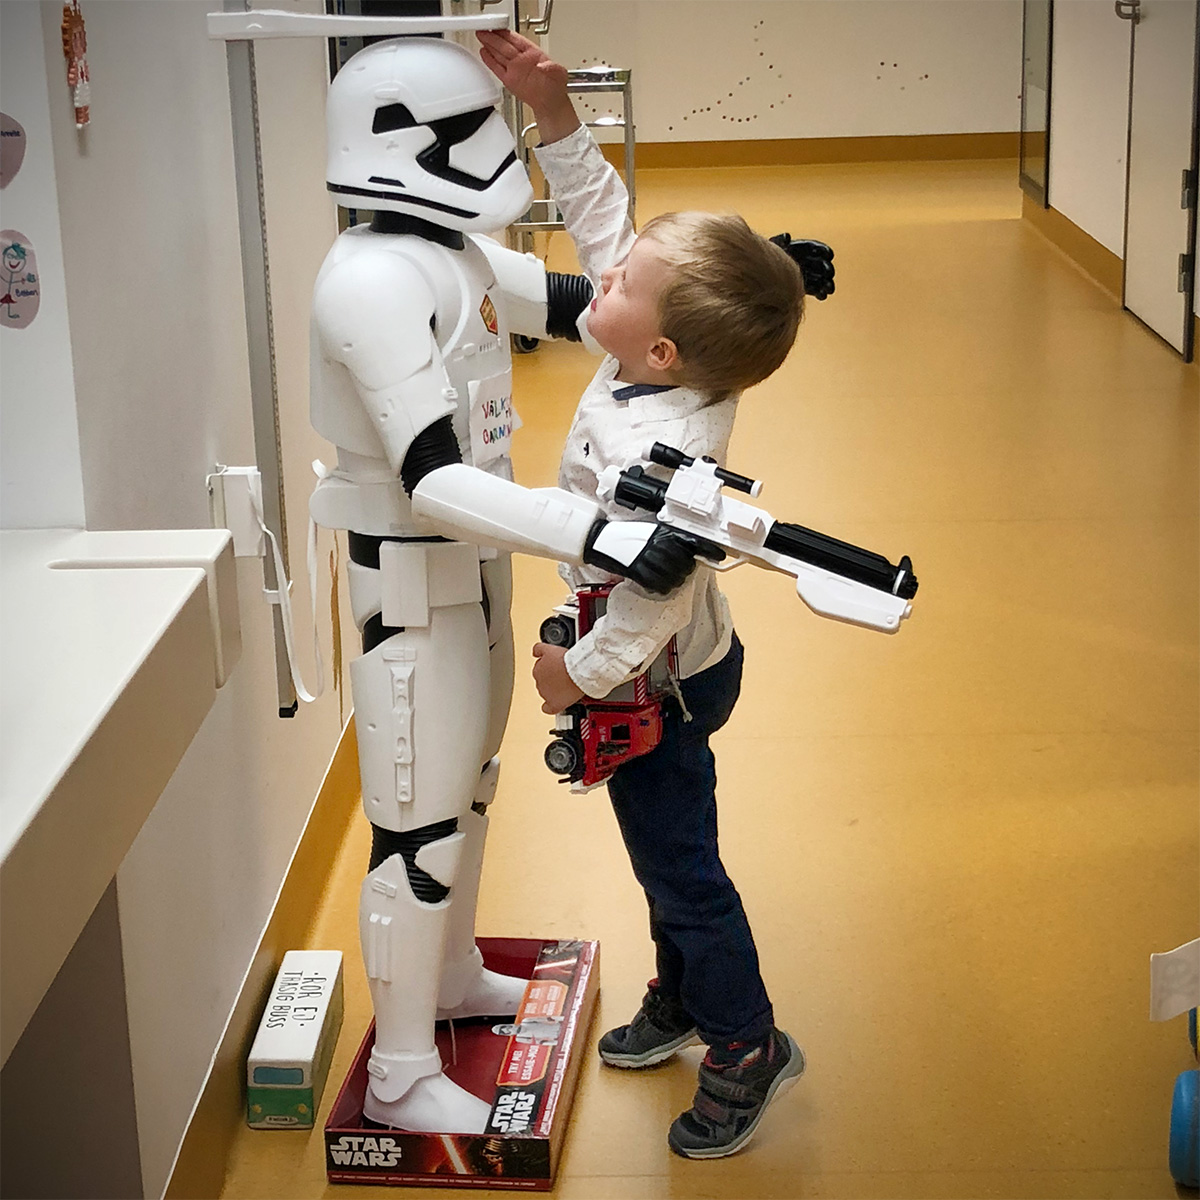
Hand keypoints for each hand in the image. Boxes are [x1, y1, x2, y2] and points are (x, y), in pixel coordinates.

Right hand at [476, 30, 577, 142]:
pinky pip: (497, 69)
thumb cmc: (555, 87)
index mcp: (533, 53)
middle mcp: (522, 60)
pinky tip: (484, 53)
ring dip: (489, 46)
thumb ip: (552, 67)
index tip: (497, 28)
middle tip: (484, 31)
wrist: (550, 103)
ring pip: (499, 55)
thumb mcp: (558, 73)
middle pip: (505, 45)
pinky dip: (490, 61)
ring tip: (481, 37)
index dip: (506, 33)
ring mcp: (515, 69)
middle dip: (493, 37)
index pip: (516, 40)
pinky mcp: (510, 80)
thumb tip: (544, 66)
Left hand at [532, 643, 584, 713]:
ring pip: (547, 693)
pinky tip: (556, 703)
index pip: (540, 671)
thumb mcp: (550, 649)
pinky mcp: (555, 704)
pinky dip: (550, 707)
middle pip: (544, 682)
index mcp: (537, 670)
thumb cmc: (567, 661)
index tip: (557, 669)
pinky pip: (548, 709)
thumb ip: (538, 649)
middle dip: (552, 679)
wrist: (579, 671)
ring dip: (554, 690)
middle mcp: (539, 683)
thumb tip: (534, 653)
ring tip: (566, 685)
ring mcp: (546, 694)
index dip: (549, 670)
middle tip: (564, 676)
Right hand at [583, 519, 722, 595]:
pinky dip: (663, 587)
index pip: (693, 541)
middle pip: (686, 563)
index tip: (719, 555)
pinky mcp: (638, 572)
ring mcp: (649, 558)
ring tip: (668, 578)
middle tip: (681, 570)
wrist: (599, 541)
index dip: (709, 550)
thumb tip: (689, 548)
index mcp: (662, 532)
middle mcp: (658, 544)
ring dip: (676, 580)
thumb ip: (668, 538)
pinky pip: (660, 585)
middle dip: (687, 569)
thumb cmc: (624, 536)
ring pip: (676, 577)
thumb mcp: (649, 531)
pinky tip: (658, 584)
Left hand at [770, 234, 834, 299]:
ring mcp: (812, 275)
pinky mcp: (809, 287)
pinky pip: (817, 291)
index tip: (828, 255)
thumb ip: (780, 240)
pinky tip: (823, 296)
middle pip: (824, 265)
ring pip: (823, 279)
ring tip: (829, 290)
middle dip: (828, 269)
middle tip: (829, 273)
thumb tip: (787, 236)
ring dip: (827, 284)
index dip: (825, 251)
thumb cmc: (772, 254)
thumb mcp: (775, 245)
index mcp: (808, 249)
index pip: (820, 249)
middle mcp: (812, 262)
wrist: (769, 271)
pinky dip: (821, 293)